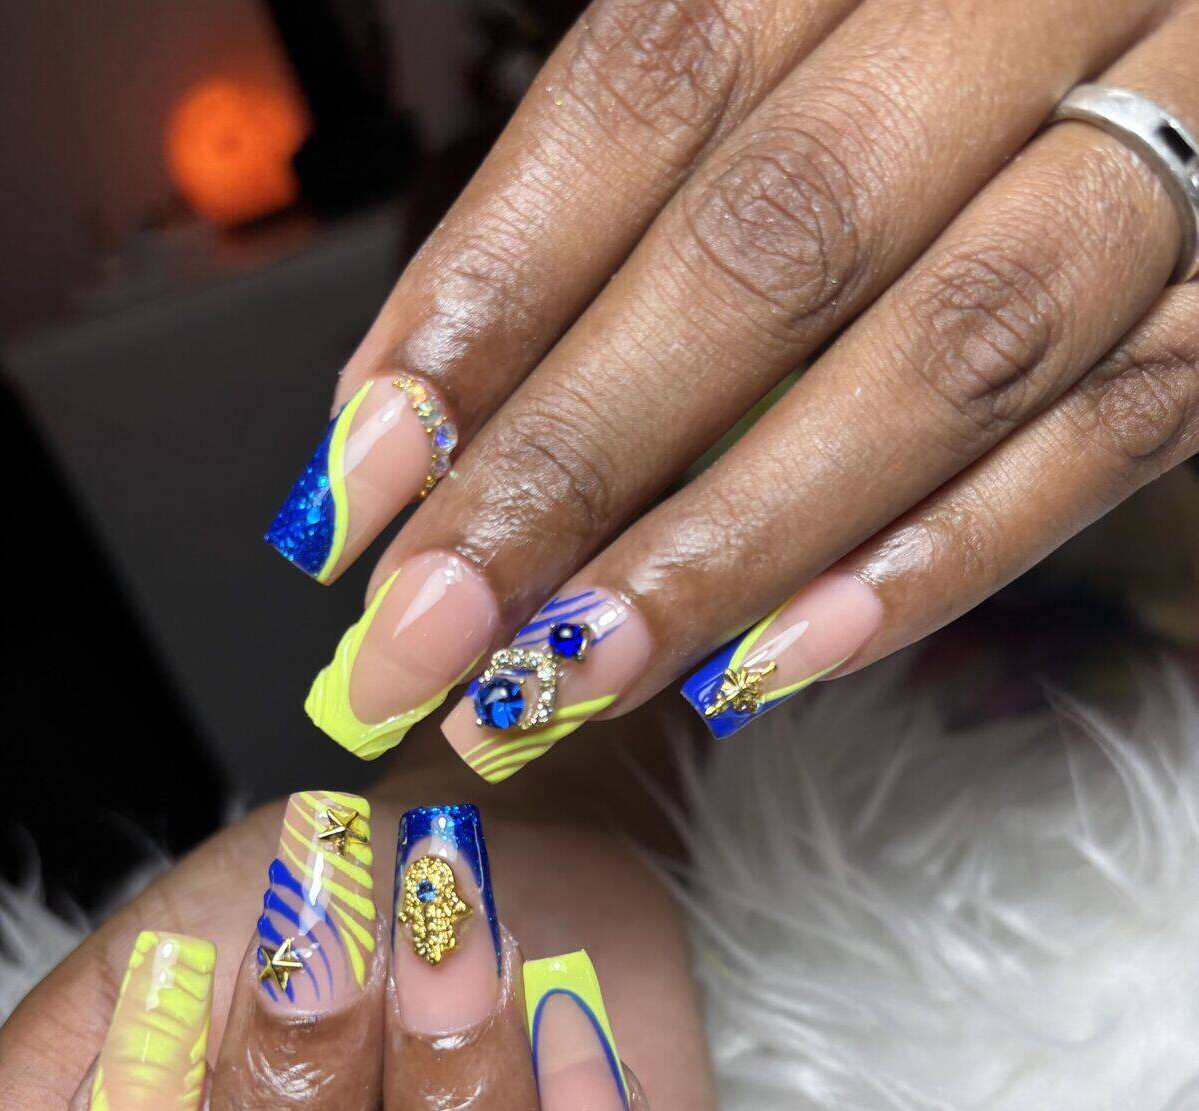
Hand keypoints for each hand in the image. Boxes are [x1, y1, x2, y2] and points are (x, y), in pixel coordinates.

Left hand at [263, 0, 1198, 768]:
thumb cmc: (977, 19)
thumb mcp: (828, 17)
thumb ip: (663, 170)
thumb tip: (452, 411)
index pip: (649, 87)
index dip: (488, 294)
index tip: (361, 481)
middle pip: (771, 243)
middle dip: (575, 463)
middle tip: (429, 634)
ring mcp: (1183, 130)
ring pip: (945, 353)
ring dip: (735, 541)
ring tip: (573, 677)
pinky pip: (1114, 429)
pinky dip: (940, 557)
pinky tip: (781, 660)